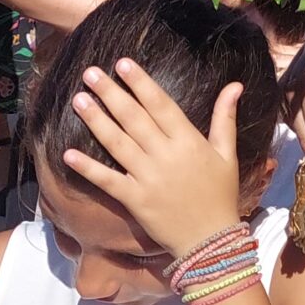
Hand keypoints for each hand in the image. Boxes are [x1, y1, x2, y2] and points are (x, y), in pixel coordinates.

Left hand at [62, 58, 243, 258]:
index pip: (160, 104)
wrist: (211, 240)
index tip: (122, 63)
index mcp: (188, 141)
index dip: (140, 83)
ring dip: (96, 120)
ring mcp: (148, 178)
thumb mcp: (227, 154)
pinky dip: (88, 168)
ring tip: (78, 100)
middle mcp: (166, 156)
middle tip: (90, 73)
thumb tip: (235, 85)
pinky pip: (108, 181)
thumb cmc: (220, 194)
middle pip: (133, 118)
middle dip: (111, 93)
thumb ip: (225, 118)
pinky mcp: (135, 200)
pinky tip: (69, 154)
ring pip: (118, 143)